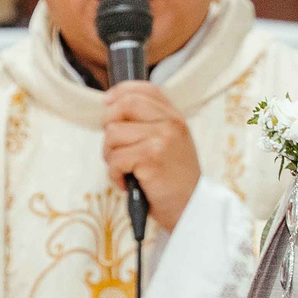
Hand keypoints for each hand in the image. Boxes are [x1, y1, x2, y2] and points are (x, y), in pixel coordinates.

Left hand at [102, 82, 200, 232]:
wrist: (190, 207)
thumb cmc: (174, 178)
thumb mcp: (170, 143)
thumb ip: (149, 123)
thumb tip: (111, 108)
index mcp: (174, 116)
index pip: (144, 89)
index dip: (120, 93)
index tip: (107, 103)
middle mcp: (170, 123)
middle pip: (124, 106)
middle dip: (109, 126)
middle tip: (114, 146)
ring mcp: (161, 139)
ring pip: (113, 135)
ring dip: (110, 156)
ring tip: (125, 170)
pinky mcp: (151, 159)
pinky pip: (115, 159)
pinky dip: (114, 174)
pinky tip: (126, 182)